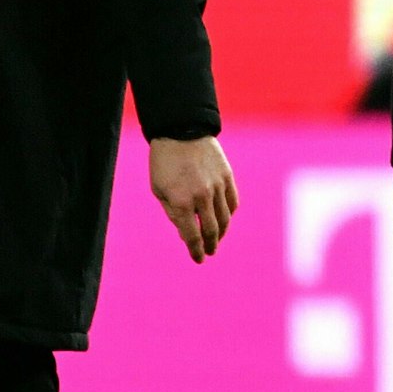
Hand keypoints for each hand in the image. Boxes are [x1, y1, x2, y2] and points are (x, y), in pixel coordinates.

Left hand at [150, 136, 238, 263]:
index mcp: (180, 203)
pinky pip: (233, 202)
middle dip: (210, 245)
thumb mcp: (159, 190)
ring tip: (217, 239)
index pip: (191, 236)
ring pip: (225, 218)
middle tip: (210, 252)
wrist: (181, 132)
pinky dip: (230, 213)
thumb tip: (186, 231)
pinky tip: (225, 218)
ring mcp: (217, 186)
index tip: (198, 259)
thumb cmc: (164, 163)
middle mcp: (201, 197)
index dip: (195, 251)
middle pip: (211, 230)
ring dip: (222, 232)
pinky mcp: (227, 177)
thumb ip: (173, 212)